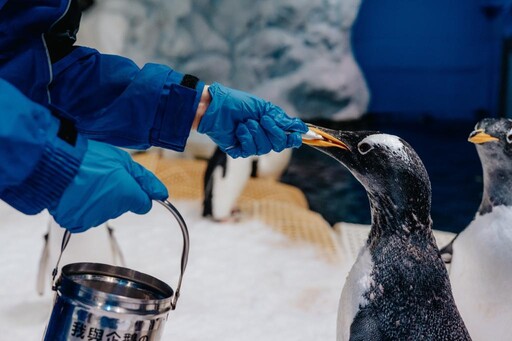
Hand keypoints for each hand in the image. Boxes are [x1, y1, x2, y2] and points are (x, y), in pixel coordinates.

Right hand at [49, 140, 167, 231]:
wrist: (56, 164)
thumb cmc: (90, 159)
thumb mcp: (124, 162)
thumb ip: (146, 180)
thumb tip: (162, 193)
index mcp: (129, 196)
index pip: (144, 205)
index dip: (137, 193)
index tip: (126, 184)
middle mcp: (114, 211)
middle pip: (122, 206)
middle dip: (115, 193)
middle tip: (101, 177)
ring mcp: (95, 218)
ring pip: (103, 211)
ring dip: (97, 200)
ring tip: (85, 183)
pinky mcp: (76, 223)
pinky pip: (85, 217)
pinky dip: (81, 207)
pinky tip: (76, 193)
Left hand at [197, 83, 306, 157]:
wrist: (215, 106)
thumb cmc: (237, 103)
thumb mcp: (263, 108)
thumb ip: (281, 119)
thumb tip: (301, 128)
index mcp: (269, 127)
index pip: (287, 139)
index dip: (293, 138)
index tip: (296, 134)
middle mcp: (262, 138)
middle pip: (278, 145)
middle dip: (273, 132)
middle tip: (263, 119)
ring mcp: (250, 145)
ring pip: (264, 148)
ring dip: (256, 133)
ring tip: (246, 122)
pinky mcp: (238, 150)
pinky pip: (250, 150)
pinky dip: (246, 138)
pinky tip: (239, 130)